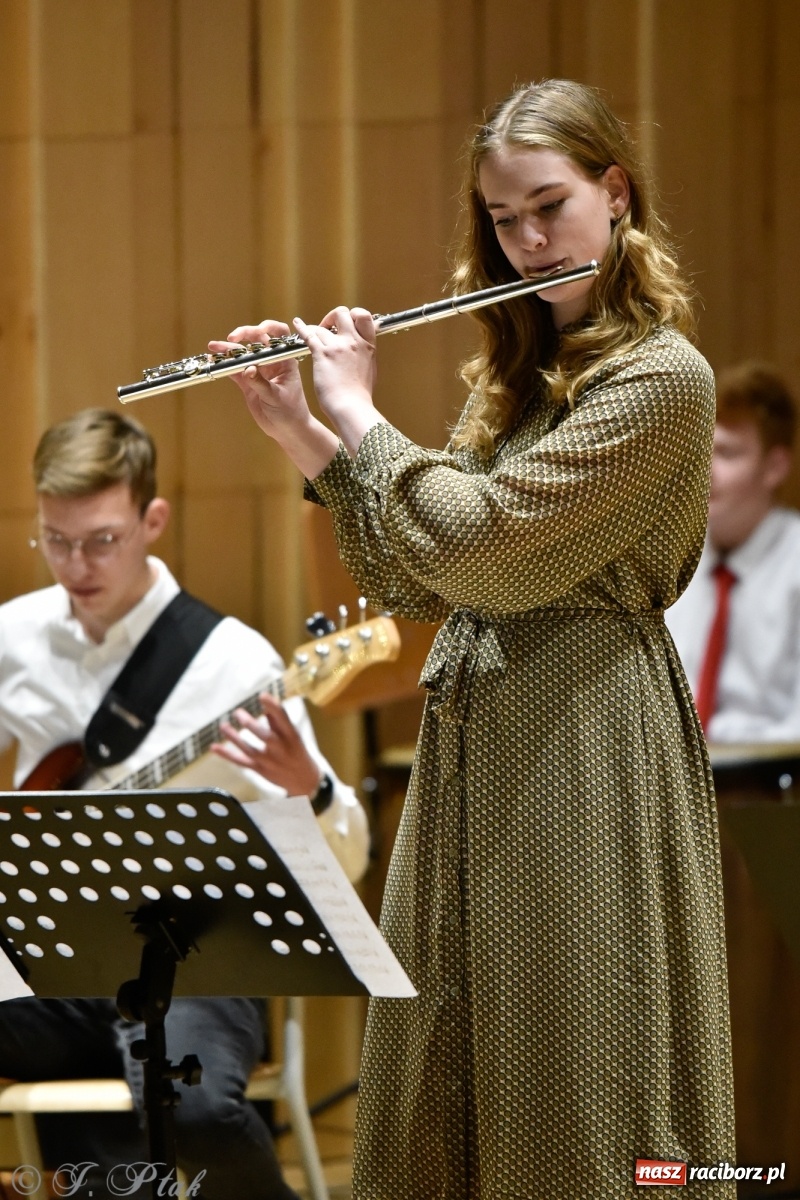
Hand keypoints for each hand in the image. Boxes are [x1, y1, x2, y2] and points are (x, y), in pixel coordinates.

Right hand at [208, 320, 310, 440]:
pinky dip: (225, 365)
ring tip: (214, 346)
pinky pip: (235, 370)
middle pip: (257, 339)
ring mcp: (258, 371)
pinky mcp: (248, 382)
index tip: (258, 330)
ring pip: (243, 354)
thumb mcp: (277, 397)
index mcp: (285, 360)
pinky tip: (214, 361)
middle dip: (244, 334)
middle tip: (232, 338)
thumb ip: (261, 383)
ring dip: (229, 350)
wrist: (287, 430)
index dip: (269, 327)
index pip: (280, 335)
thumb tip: (247, 369)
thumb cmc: (290, 412)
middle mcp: (271, 361)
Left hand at [211, 693, 323, 798]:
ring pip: (250, 750)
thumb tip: (266, 705)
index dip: (273, 706)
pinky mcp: (259, 769)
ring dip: (235, 738)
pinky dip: (227, 755)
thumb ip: (279, 721)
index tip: (262, 695)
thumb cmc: (296, 751)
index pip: (283, 719)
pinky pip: (241, 762)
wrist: (304, 780)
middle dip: (250, 724)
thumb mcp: (293, 735)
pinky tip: (214, 747)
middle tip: (237, 712)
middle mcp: (281, 748)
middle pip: (265, 737)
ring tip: (223, 726)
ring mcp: (269, 761)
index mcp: (291, 736)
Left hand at [292, 306, 376, 420]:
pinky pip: (309, 334)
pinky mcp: (322, 354)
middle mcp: (353, 342)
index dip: (353, 316)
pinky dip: (301, 327)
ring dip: (315, 329)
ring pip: (322, 327)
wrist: (352, 407)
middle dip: (333, 317)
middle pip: (342, 313)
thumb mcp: (370, 370)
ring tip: (310, 335)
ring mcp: (337, 347)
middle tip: (328, 328)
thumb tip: (363, 351)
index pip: (363, 316)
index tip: (346, 325)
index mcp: (367, 346)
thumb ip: (365, 356)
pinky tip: (296, 324)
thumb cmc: (360, 396)